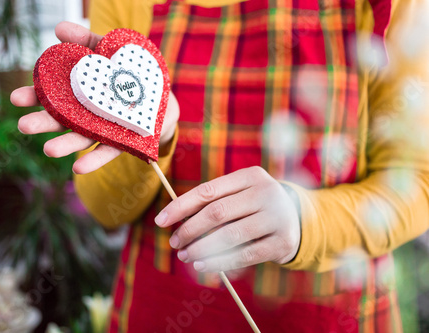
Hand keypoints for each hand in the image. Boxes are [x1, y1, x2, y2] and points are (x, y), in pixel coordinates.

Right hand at [11, 21, 178, 173]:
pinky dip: (94, 160)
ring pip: (81, 139)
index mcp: (77, 93)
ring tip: (48, 150)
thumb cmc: (128, 72)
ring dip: (64, 145)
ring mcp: (103, 130)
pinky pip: (108, 152)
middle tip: (24, 126)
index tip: (16, 98)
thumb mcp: (109, 50)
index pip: (51, 95)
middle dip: (43, 123)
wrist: (162, 93)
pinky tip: (79, 167)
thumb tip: (58, 29)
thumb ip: (86, 41)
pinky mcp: (123, 142)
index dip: (34, 96)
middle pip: (61, 120)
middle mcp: (86, 115)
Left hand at [154, 167, 300, 271]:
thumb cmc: (256, 205)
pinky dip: (220, 262)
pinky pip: (245, 255)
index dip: (181, 206)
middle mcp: (266, 193)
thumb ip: (214, 201)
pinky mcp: (282, 243)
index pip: (208, 190)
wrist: (299, 218)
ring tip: (185, 255)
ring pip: (229, 235)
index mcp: (251, 176)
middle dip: (189, 229)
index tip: (160, 220)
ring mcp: (276, 218)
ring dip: (201, 248)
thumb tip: (173, 218)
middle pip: (217, 212)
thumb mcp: (241, 193)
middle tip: (174, 242)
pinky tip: (203, 265)